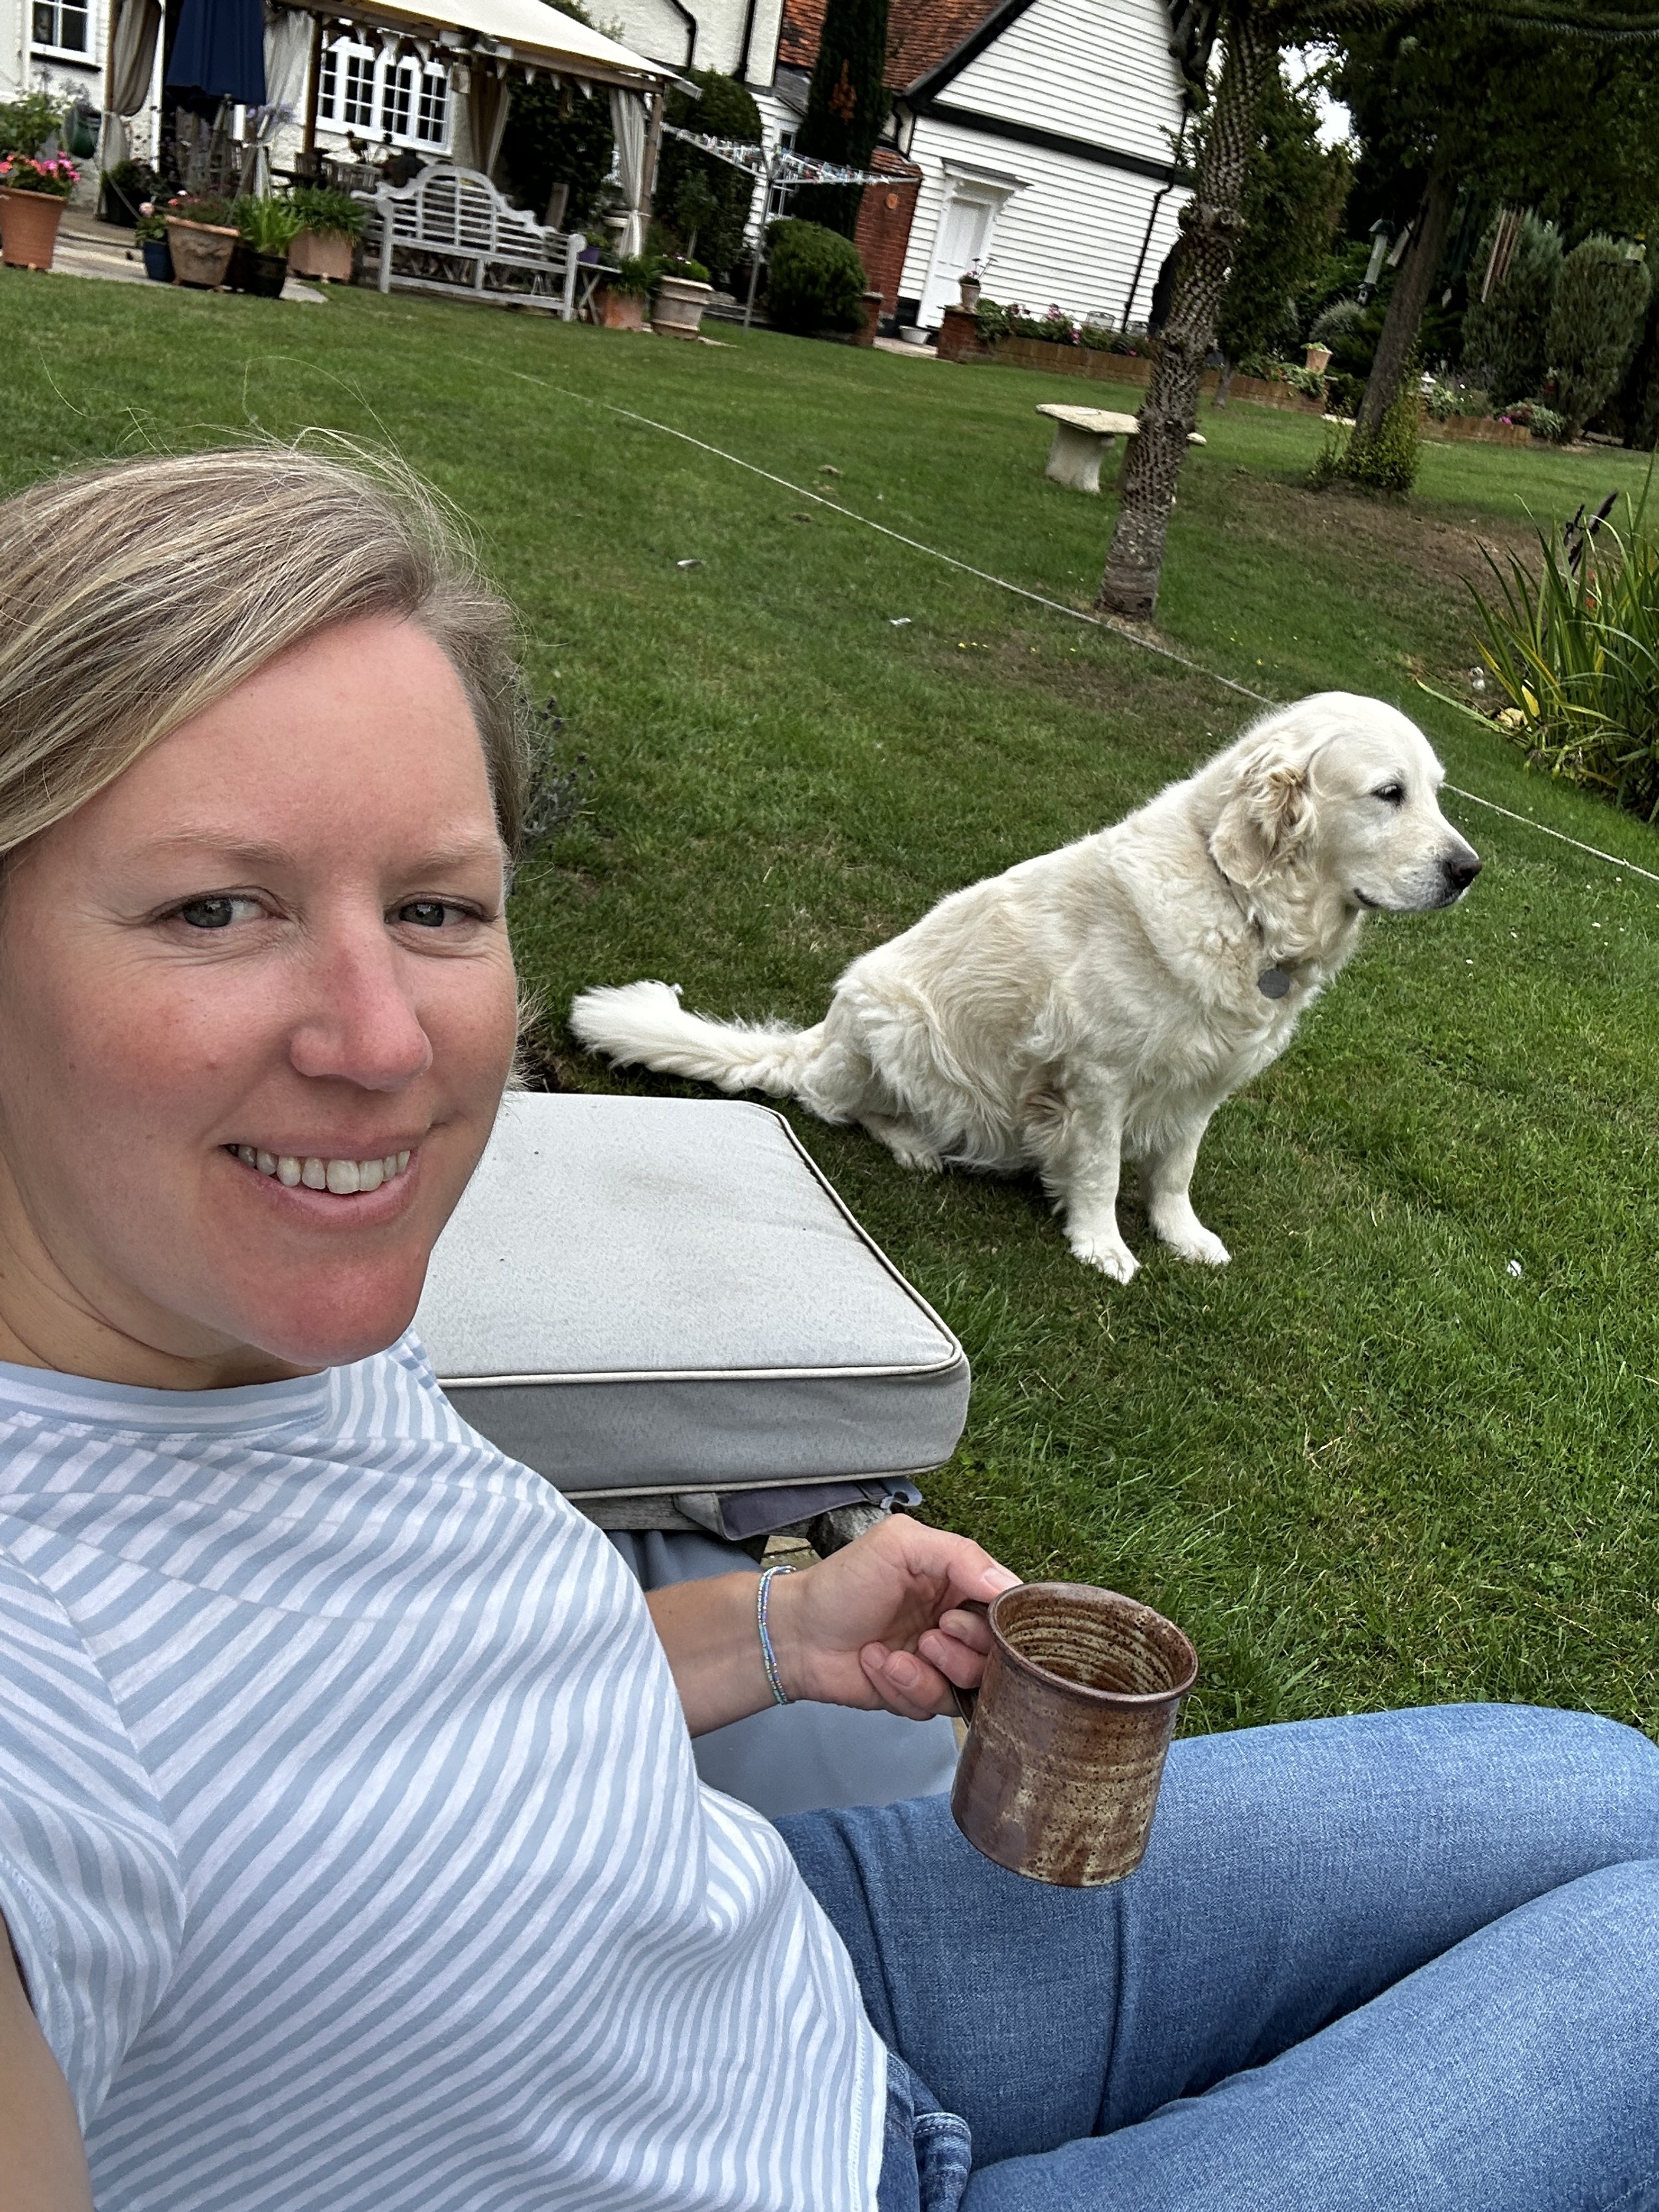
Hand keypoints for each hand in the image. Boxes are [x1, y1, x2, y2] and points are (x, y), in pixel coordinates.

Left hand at [767, 1517, 1019, 1720]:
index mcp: (959, 1582)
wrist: (796, 1632)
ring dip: (933, 1672)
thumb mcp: (900, 1545)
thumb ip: (959, 1554)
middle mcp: (956, 1623)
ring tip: (896, 1653)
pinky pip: (936, 1707)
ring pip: (971, 1686)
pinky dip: (906, 1689)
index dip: (1000, 1619)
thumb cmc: (844, 1581)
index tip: (964, 1615)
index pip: (1008, 1604)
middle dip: (965, 1649)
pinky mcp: (919, 1694)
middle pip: (999, 1653)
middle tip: (931, 1633)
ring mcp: (939, 1663)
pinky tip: (877, 1664)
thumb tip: (1007, 1584)